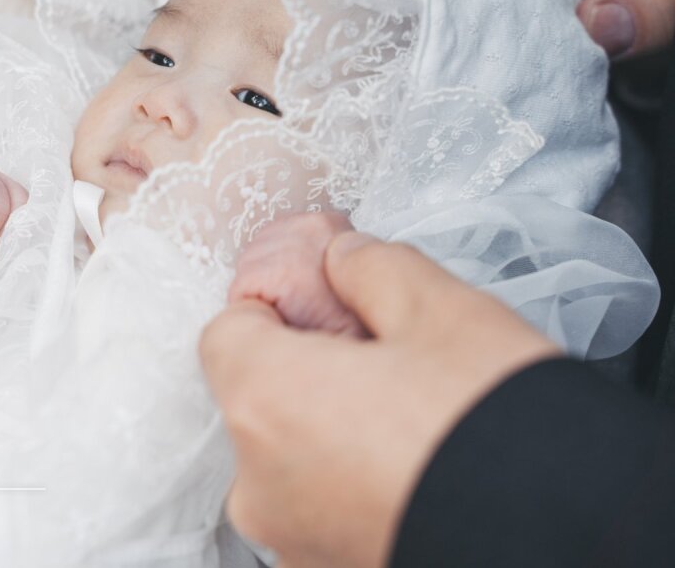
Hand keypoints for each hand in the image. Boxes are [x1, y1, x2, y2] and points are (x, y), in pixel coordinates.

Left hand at [200, 232, 558, 567]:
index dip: (274, 305)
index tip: (322, 304)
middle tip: (381, 357)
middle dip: (305, 368)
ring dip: (328, 428)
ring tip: (407, 417)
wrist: (571, 538)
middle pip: (256, 396)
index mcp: (266, 402)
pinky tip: (409, 467)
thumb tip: (341, 260)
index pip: (227, 331)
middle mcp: (257, 483)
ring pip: (287, 456)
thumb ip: (371, 267)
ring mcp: (290, 540)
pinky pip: (317, 505)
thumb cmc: (498, 425)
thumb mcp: (443, 310)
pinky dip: (346, 481)